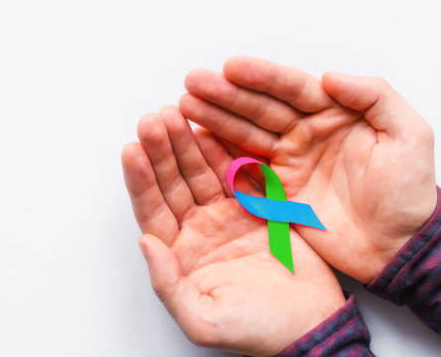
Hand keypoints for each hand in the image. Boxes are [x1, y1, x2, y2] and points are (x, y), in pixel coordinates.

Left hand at [122, 106, 344, 355]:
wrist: (311, 326)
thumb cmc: (257, 331)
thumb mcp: (203, 319)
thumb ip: (167, 285)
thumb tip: (144, 242)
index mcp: (179, 255)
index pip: (152, 210)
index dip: (140, 179)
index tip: (132, 149)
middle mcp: (198, 231)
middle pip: (173, 182)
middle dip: (162, 150)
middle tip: (154, 119)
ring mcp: (226, 216)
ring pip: (201, 171)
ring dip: (188, 143)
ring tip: (177, 112)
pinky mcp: (256, 207)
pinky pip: (236, 172)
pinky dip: (224, 150)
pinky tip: (212, 128)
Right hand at [180, 57, 436, 282]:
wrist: (398, 247)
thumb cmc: (410, 194)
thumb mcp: (409, 137)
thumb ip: (374, 98)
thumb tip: (329, 76)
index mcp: (334, 113)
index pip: (292, 88)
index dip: (261, 77)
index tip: (230, 67)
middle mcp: (305, 132)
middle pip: (259, 108)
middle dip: (225, 94)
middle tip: (193, 83)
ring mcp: (287, 160)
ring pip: (245, 133)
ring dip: (215, 119)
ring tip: (186, 106)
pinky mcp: (275, 189)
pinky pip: (243, 167)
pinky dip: (219, 154)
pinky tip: (197, 140)